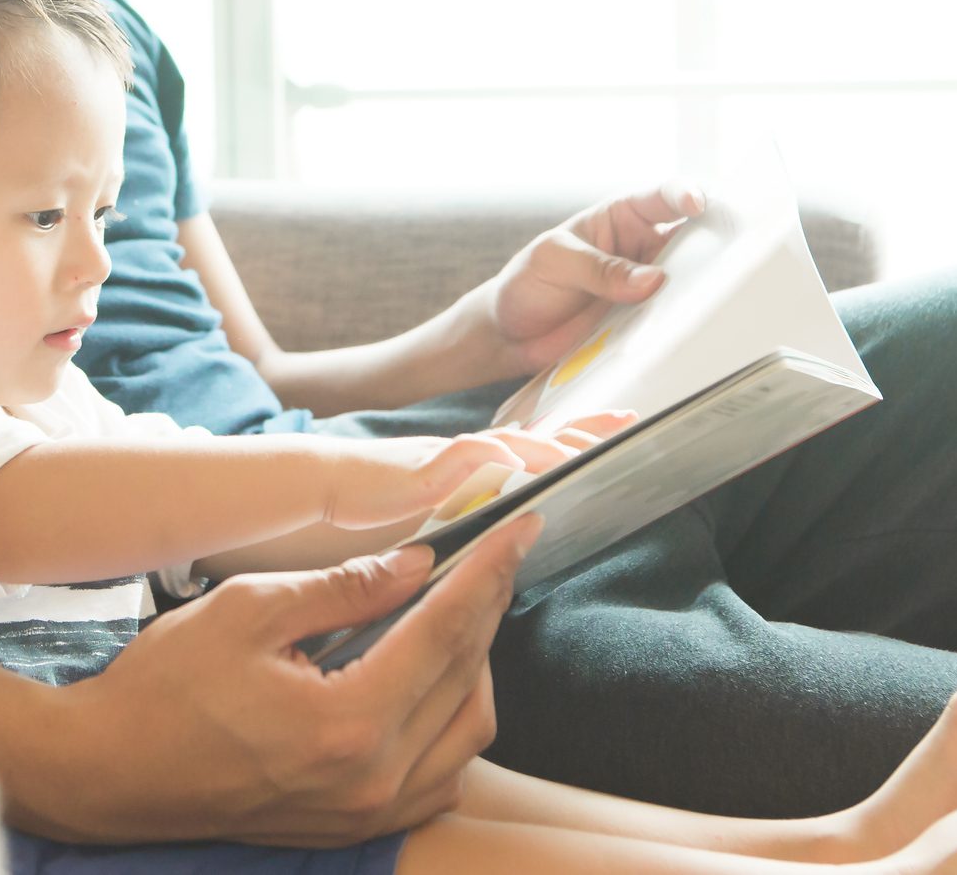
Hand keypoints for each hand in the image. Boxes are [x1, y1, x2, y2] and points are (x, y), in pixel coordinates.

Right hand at [22, 516, 542, 845]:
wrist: (112, 770)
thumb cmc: (165, 686)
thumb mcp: (249, 608)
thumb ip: (345, 586)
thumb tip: (419, 563)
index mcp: (347, 722)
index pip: (445, 631)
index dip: (489, 571)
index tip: (521, 528)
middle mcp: (370, 779)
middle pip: (468, 679)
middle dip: (487, 609)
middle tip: (493, 557)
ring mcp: (366, 813)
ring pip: (468, 733)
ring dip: (475, 667)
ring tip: (455, 611)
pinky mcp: (354, 827)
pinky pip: (440, 777)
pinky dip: (453, 723)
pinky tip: (430, 680)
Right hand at [322, 411, 640, 529]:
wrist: (327, 482)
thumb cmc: (378, 499)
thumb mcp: (440, 509)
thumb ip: (476, 513)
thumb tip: (510, 533)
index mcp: (481, 464)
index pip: (541, 446)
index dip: (581, 436)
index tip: (622, 427)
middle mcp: (474, 454)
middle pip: (541, 436)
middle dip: (585, 430)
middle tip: (629, 422)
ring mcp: (452, 457)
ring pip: (514, 443)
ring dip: (554, 446)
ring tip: (591, 449)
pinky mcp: (427, 467)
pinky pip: (469, 456)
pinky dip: (498, 456)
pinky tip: (522, 460)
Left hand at [469, 182, 704, 377]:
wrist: (510, 334)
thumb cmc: (528, 283)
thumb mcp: (554, 262)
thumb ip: (599, 269)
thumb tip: (651, 280)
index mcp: (619, 217)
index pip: (660, 198)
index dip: (684, 195)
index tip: (697, 204)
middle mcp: (641, 249)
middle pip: (690, 239)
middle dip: (712, 242)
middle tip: (728, 252)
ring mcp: (646, 287)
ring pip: (689, 280)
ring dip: (701, 286)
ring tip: (711, 294)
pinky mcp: (644, 321)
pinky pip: (672, 318)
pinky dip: (683, 321)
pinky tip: (689, 326)